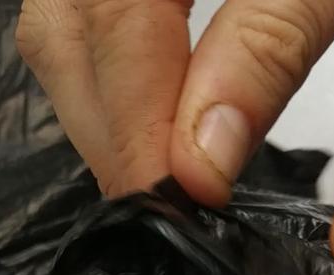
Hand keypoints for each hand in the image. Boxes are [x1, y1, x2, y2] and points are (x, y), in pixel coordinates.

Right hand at [17, 0, 333, 200]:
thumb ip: (269, 45)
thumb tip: (204, 157)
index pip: (112, 18)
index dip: (133, 121)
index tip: (170, 196)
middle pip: (65, 26)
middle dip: (111, 126)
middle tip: (164, 197)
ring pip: (64, 25)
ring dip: (107, 108)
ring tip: (163, 164)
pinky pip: (89, 13)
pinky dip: (117, 72)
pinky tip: (159, 108)